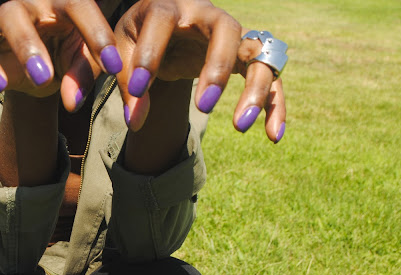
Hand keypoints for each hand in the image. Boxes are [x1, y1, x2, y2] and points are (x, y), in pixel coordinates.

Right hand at [0, 0, 123, 131]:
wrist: (47, 59)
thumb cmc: (72, 52)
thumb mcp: (85, 62)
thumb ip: (83, 77)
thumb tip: (71, 103)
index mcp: (60, 4)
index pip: (78, 7)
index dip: (96, 34)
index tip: (113, 66)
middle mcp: (22, 12)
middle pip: (13, 15)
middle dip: (26, 45)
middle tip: (43, 75)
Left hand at [115, 0, 286, 142]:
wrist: (165, 30)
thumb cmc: (141, 38)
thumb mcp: (124, 54)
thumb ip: (130, 84)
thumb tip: (136, 121)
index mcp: (168, 5)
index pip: (162, 20)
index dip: (150, 54)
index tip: (139, 90)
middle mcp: (207, 14)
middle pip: (226, 28)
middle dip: (217, 68)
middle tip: (203, 107)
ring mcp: (232, 34)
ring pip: (258, 53)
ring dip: (255, 88)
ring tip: (239, 126)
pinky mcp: (246, 55)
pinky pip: (271, 76)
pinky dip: (275, 105)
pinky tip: (272, 136)